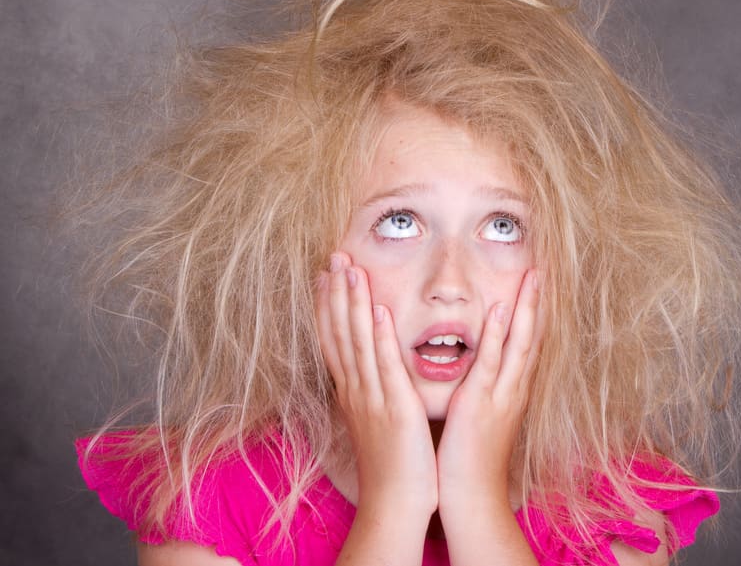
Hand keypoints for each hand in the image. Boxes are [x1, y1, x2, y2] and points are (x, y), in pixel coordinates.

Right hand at [314, 252, 437, 520]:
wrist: (394, 503)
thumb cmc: (392, 464)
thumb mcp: (376, 420)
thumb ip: (372, 391)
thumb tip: (370, 370)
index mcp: (353, 391)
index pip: (334, 339)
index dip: (328, 305)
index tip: (325, 274)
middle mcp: (356, 389)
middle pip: (340, 332)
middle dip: (337, 292)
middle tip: (334, 256)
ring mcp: (373, 396)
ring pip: (359, 341)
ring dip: (354, 303)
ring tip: (351, 268)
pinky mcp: (395, 406)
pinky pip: (385, 365)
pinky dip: (380, 336)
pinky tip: (379, 309)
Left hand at [435, 269, 542, 520]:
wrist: (472, 498)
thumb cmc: (471, 460)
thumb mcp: (482, 417)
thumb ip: (486, 391)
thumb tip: (483, 370)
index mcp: (513, 390)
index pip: (528, 342)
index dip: (535, 311)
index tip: (540, 282)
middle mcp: (514, 388)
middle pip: (533, 335)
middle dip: (539, 301)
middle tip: (546, 266)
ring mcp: (501, 394)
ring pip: (519, 342)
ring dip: (526, 307)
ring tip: (534, 275)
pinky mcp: (480, 402)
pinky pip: (492, 361)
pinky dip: (498, 333)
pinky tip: (500, 308)